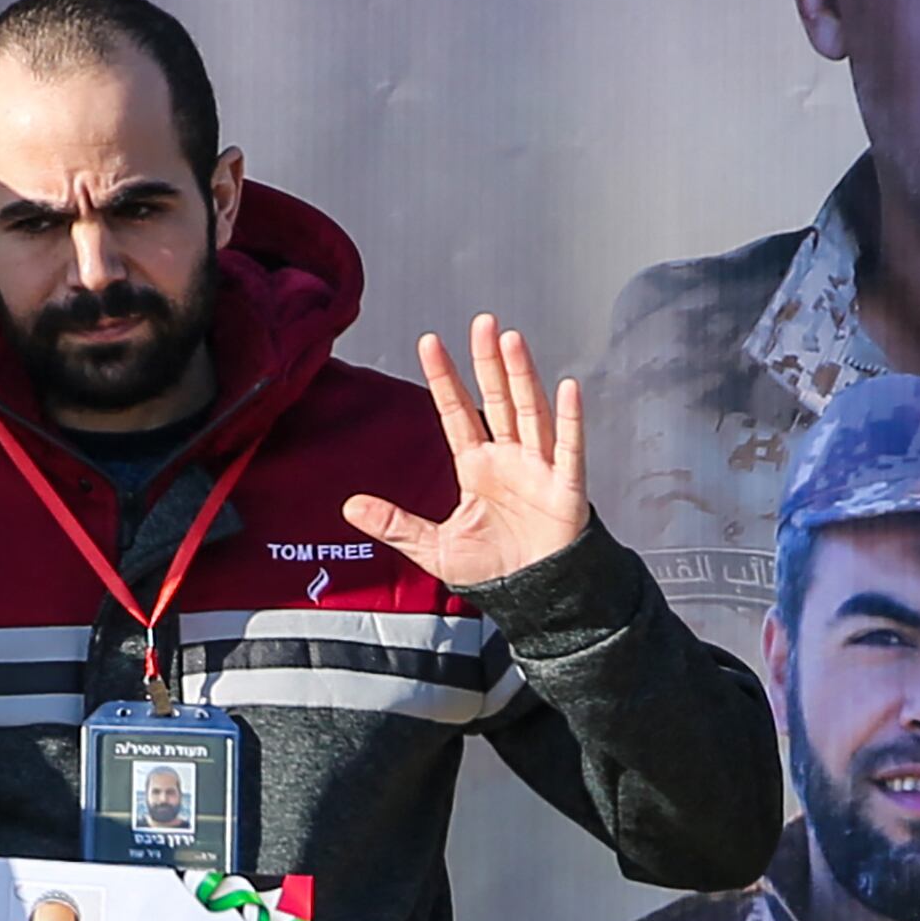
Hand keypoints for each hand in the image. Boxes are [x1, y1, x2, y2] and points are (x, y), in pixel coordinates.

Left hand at [342, 314, 587, 588]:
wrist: (537, 598)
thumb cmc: (494, 570)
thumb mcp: (434, 548)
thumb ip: (395, 525)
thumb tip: (349, 508)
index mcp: (477, 467)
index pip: (456, 413)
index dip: (444, 379)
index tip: (429, 343)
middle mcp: (509, 459)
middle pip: (497, 399)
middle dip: (488, 362)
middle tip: (481, 322)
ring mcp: (539, 469)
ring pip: (530, 412)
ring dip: (522, 376)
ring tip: (511, 340)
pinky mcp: (566, 488)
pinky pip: (570, 448)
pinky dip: (570, 420)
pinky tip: (567, 388)